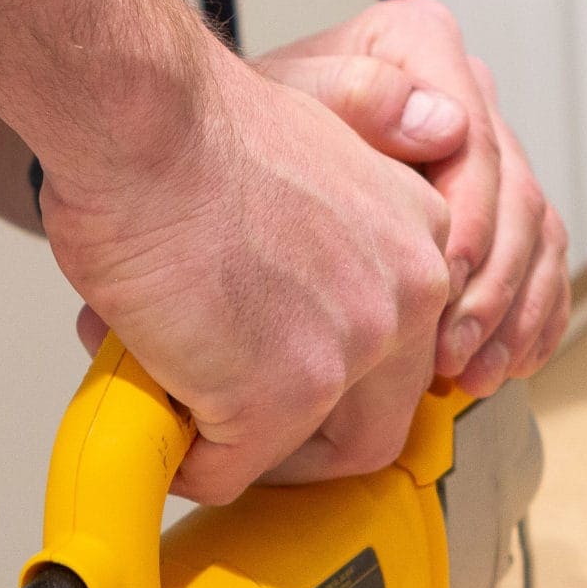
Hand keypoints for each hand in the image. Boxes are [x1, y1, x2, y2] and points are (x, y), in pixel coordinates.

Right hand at [44, 47, 452, 503]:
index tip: (275, 373)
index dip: (335, 379)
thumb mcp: (326, 115)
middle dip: (302, 439)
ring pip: (307, 453)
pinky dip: (183, 460)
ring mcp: (347, 356)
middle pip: (377, 420)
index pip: (406, 354)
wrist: (142, 123)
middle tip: (233, 419)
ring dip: (242, 449)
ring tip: (180, 409)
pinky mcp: (280, 400)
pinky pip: (230, 472)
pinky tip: (147, 414)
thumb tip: (444, 125)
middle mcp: (406, 301)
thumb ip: (379, 145)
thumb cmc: (196, 122)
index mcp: (421, 240)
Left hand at [257, 0, 571, 395]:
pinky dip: (531, 322)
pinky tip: (507, 366)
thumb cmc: (245, 136)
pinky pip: (544, 266)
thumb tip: (446, 127)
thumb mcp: (279, 105)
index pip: (476, 140)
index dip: (470, 219)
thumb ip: (351, 99)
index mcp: (420, 45)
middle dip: (491, 286)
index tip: (443, 279)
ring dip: (512, 316)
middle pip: (517, 196)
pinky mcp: (500, 211)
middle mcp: (467, 94)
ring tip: (474, 376)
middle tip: (452, 350)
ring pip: (539, 238)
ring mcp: (491, 154)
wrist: (230, 161)